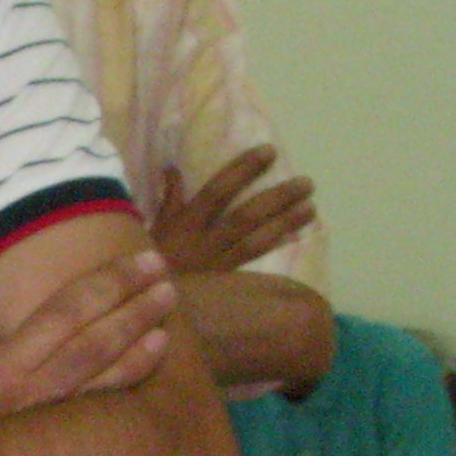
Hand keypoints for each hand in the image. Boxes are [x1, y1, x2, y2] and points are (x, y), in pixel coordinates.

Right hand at [0, 249, 174, 432]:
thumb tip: (32, 331)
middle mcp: (30, 399)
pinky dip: (127, 391)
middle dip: (136, 309)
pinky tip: (149, 373)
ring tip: (167, 324)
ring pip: (107, 384)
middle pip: (96, 344)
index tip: (140, 263)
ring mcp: (46, 430)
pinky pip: (99, 416)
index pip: (65, 313)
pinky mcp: (54, 452)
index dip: (108, 283)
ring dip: (142, 351)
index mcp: (0, 369)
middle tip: (166, 282)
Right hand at [151, 146, 315, 274]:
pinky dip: (274, 247)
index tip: (269, 152)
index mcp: (184, 225)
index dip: (243, 171)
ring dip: (285, 224)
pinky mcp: (224, 281)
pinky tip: (297, 237)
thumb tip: (172, 168)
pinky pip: (253, 261)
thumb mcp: (151, 228)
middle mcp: (204, 243)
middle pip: (245, 217)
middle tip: (307, 183)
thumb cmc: (146, 260)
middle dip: (276, 199)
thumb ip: (168, 199)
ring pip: (256, 241)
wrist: (143, 302)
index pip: (217, 192)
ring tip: (311, 207)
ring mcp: (217, 264)